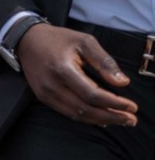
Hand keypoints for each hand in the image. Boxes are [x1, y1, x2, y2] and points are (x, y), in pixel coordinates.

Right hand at [15, 24, 137, 127]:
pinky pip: (67, 112)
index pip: (92, 94)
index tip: (132, 107)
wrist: (27, 41)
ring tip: (119, 120)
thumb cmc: (58, 39)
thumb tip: (123, 83)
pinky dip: (85, 118)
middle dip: (110, 116)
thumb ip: (104, 62)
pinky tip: (100, 119)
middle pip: (85, 109)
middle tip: (130, 120)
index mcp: (63, 69)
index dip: (114, 103)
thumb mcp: (85, 42)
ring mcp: (45, 93)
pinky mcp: (43, 97)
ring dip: (100, 120)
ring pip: (76, 114)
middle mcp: (52, 85)